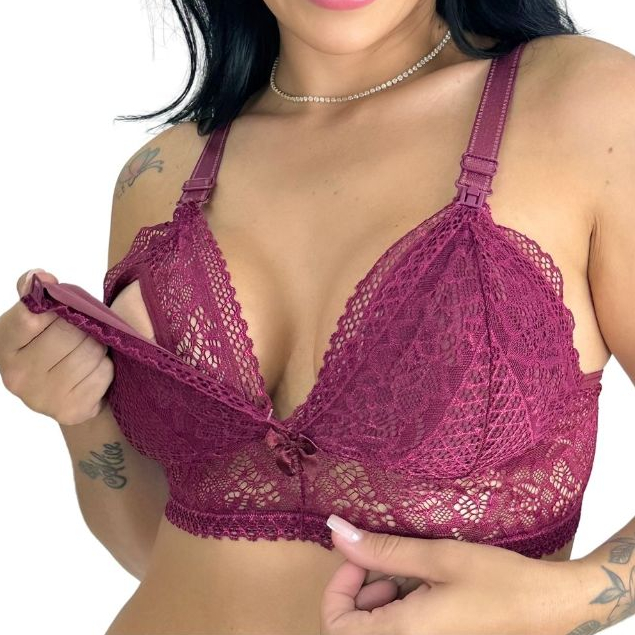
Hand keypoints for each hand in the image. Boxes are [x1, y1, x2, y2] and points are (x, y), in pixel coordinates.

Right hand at [0, 269, 112, 425]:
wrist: (72, 395)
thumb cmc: (56, 348)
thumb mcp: (38, 321)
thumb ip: (34, 295)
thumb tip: (39, 276)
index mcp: (4, 347)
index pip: (30, 315)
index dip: (55, 305)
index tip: (62, 305)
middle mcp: (17, 376)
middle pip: (68, 332)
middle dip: (85, 326)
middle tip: (85, 331)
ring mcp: (42, 397)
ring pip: (90, 351)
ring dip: (99, 347)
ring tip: (90, 351)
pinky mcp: (71, 410)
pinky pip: (103, 373)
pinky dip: (106, 368)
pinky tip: (94, 371)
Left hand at [321, 514, 586, 634]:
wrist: (549, 607)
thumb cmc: (499, 582)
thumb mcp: (437, 558)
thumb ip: (383, 550)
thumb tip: (336, 530)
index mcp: (404, 634)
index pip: (337, 626)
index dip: (337, 589)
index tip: (358, 557)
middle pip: (354, 627)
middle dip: (360, 589)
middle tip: (385, 559)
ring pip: (377, 626)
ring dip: (380, 596)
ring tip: (408, 569)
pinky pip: (401, 626)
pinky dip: (400, 603)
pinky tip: (422, 582)